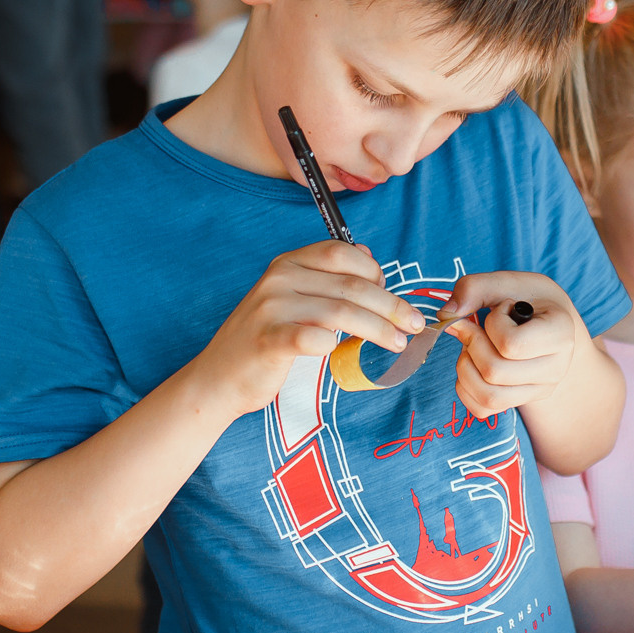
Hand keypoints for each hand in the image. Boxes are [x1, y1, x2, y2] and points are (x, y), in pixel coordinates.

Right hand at [190, 240, 427, 418]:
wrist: (218, 378)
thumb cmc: (265, 340)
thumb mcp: (292, 298)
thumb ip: (327, 278)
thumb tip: (370, 257)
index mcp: (288, 263)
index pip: (343, 254)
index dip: (376, 273)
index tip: (394, 299)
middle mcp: (279, 279)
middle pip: (351, 285)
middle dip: (391, 305)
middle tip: (415, 324)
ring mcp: (271, 308)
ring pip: (341, 312)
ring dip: (379, 329)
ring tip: (399, 343)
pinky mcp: (268, 340)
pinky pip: (314, 338)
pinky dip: (336, 346)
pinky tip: (347, 353)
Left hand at [440, 273, 579, 417]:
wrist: (550, 322)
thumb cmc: (530, 299)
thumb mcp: (509, 282)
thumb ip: (476, 288)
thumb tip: (446, 314)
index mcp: (561, 333)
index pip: (512, 344)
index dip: (493, 323)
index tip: (502, 308)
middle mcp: (556, 368)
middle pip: (494, 372)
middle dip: (472, 344)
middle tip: (476, 325)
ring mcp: (540, 390)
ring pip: (488, 396)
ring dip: (466, 367)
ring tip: (474, 346)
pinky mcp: (522, 403)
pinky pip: (483, 409)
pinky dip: (465, 388)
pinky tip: (472, 364)